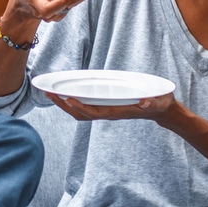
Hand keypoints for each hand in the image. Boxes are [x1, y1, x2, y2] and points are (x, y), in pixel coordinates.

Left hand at [48, 92, 177, 122]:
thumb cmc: (159, 103)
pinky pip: (85, 107)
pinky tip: (65, 94)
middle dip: (64, 105)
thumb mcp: (158, 101)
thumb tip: (144, 102)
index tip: (67, 99)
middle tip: (47, 93)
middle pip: (81, 113)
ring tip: (50, 93)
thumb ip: (152, 102)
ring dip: (64, 104)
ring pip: (80, 112)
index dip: (80, 107)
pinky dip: (72, 102)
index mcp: (118, 111)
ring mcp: (106, 111)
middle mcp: (109, 113)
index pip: (95, 112)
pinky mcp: (106, 107)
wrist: (160, 110)